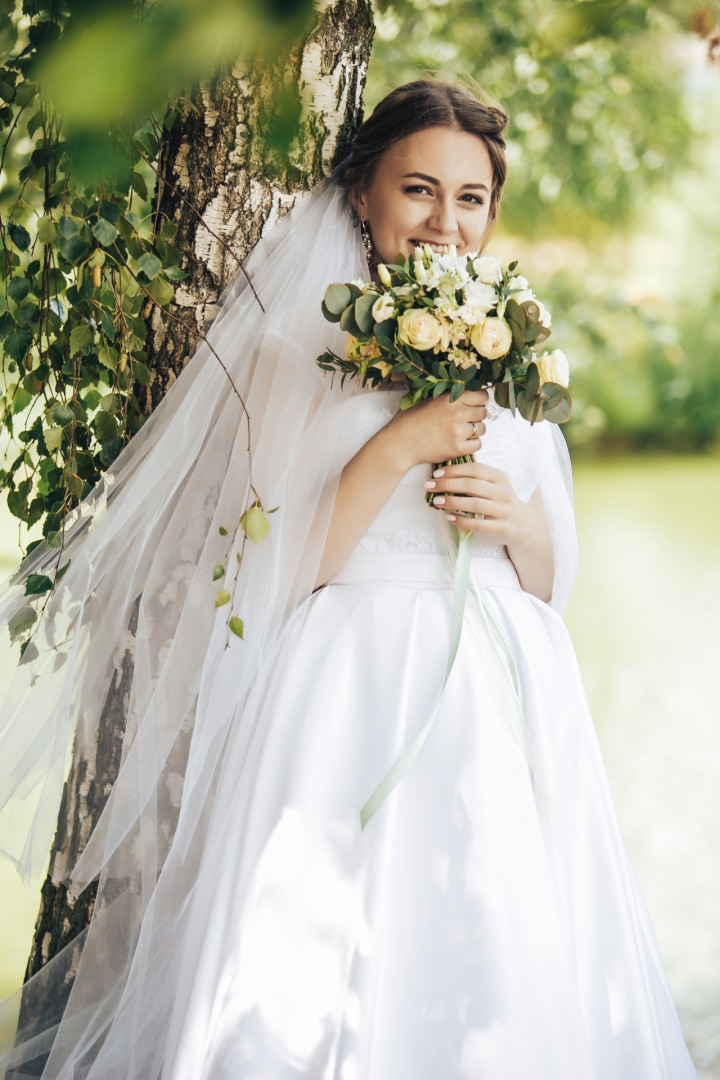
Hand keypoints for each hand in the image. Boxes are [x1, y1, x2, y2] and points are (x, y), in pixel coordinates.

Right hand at [382, 389, 488, 471]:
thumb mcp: (427, 399)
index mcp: (451, 398)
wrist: (400, 443)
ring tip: (461, 431)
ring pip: (482, 429)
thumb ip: (448, 394)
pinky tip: (460, 442)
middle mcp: (457, 413)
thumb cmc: (410, 420)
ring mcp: (458, 432)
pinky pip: (477, 444)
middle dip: (476, 415)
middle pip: (483, 412)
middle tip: (465, 419)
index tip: (474, 404)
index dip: (479, 400)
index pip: (482, 395)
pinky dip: (471, 444)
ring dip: (474, 430)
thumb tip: (466, 390)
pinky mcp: (458, 448)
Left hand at [424, 461, 538, 548]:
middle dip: (447, 484)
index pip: (475, 469)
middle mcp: (503, 492)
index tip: (437, 473)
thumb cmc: (502, 502)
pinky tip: (450, 518)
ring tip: (436, 501)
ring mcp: (503, 510)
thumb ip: (477, 479)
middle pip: (472, 485)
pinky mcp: (502, 527)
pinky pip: (479, 524)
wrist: (524, 525)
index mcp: (500, 478)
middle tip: (430, 486)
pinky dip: (462, 521)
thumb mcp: (496, 486)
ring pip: (475, 504)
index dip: (454, 470)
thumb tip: (445, 474)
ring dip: (452, 502)